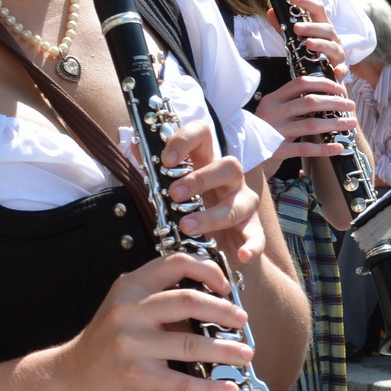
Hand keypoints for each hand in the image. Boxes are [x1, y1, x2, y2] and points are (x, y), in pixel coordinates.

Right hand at [60, 252, 253, 390]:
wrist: (72, 377)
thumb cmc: (106, 343)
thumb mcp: (125, 309)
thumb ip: (158, 301)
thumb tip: (212, 302)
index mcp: (129, 287)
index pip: (174, 263)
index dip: (207, 270)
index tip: (226, 285)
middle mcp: (129, 311)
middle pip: (188, 301)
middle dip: (224, 310)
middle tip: (242, 320)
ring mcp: (132, 343)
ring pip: (192, 344)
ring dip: (226, 350)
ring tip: (245, 354)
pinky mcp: (137, 374)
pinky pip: (183, 381)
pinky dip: (210, 387)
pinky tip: (228, 388)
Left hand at [157, 117, 264, 262]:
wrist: (217, 244)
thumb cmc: (190, 208)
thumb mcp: (169, 188)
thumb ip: (153, 168)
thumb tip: (133, 143)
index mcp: (206, 163)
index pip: (203, 134)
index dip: (185, 140)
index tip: (166, 160)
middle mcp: (230, 180)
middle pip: (229, 165)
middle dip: (200, 179)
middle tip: (174, 194)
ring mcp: (244, 204)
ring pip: (238, 203)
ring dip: (212, 215)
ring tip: (187, 226)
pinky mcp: (252, 230)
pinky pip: (257, 237)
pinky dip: (252, 246)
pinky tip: (242, 257)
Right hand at [255, 74, 356, 168]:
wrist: (245, 154)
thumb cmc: (267, 129)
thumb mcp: (275, 111)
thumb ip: (295, 100)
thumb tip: (328, 89)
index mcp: (272, 99)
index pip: (300, 83)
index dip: (323, 83)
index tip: (339, 89)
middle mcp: (272, 113)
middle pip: (309, 102)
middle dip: (335, 102)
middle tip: (351, 106)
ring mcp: (274, 132)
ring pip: (311, 124)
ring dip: (335, 123)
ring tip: (351, 123)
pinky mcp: (278, 150)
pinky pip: (305, 149)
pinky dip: (324, 148)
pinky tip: (339, 147)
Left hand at [267, 0, 347, 80]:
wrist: (324, 75)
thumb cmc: (311, 53)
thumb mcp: (295, 39)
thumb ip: (284, 27)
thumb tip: (271, 11)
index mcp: (322, 27)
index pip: (317, 9)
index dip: (306, 2)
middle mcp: (332, 38)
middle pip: (326, 28)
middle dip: (311, 27)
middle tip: (296, 28)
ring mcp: (337, 53)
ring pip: (332, 46)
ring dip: (321, 44)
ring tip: (308, 43)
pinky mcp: (339, 69)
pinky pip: (342, 69)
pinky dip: (341, 70)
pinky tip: (336, 71)